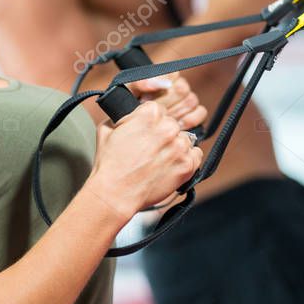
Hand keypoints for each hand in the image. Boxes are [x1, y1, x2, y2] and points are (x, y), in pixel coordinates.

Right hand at [88, 101, 202, 219]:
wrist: (116, 193)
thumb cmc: (109, 164)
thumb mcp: (107, 129)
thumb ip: (123, 116)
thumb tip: (130, 113)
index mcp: (149, 115)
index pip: (158, 110)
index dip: (149, 122)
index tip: (144, 133)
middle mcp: (168, 128)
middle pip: (172, 124)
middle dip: (163, 134)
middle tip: (150, 150)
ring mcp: (179, 147)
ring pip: (185, 139)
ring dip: (175, 147)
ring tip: (159, 160)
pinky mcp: (187, 165)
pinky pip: (196, 155)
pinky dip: (187, 159)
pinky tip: (171, 166)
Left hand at [127, 73, 206, 130]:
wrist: (126, 134)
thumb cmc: (124, 112)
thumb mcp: (125, 94)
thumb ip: (139, 82)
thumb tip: (163, 84)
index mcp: (160, 78)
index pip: (171, 74)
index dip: (160, 88)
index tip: (145, 100)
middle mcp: (175, 87)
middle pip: (182, 89)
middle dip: (165, 103)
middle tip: (151, 114)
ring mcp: (186, 101)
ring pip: (191, 100)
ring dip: (177, 113)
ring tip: (161, 122)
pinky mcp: (194, 116)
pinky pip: (201, 112)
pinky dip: (191, 120)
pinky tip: (178, 127)